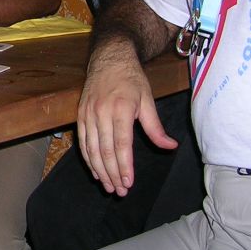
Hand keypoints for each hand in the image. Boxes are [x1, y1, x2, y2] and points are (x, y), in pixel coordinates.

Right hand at [76, 39, 176, 195]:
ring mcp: (88, 113)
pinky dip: (87, 158)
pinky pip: (82, 140)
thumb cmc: (131, 79)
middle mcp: (101, 112)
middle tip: (119, 192)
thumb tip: (170, 147)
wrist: (109, 57)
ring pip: (91, 149)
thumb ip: (156, 127)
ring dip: (99, 170)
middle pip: (105, 151)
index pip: (121, 145)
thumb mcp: (148, 100)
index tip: (128, 183)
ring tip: (108, 186)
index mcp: (120, 109)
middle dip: (112, 174)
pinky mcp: (80, 114)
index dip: (124, 167)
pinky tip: (94, 170)